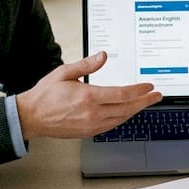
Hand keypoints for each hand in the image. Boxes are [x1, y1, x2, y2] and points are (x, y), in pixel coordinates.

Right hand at [16, 52, 161, 139]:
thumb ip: (87, 65)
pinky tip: (126, 113)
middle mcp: (92, 113)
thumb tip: (103, 56)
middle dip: (145, 102)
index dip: (139, 91)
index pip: (122, 94)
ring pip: (121, 119)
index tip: (149, 86)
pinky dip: (123, 118)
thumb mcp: (65, 73)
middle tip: (157, 96)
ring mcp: (91, 125)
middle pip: (127, 109)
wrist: (31, 117)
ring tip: (145, 103)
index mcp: (88, 97)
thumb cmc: (45, 95)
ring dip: (135, 111)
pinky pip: (112, 126)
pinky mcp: (88, 132)